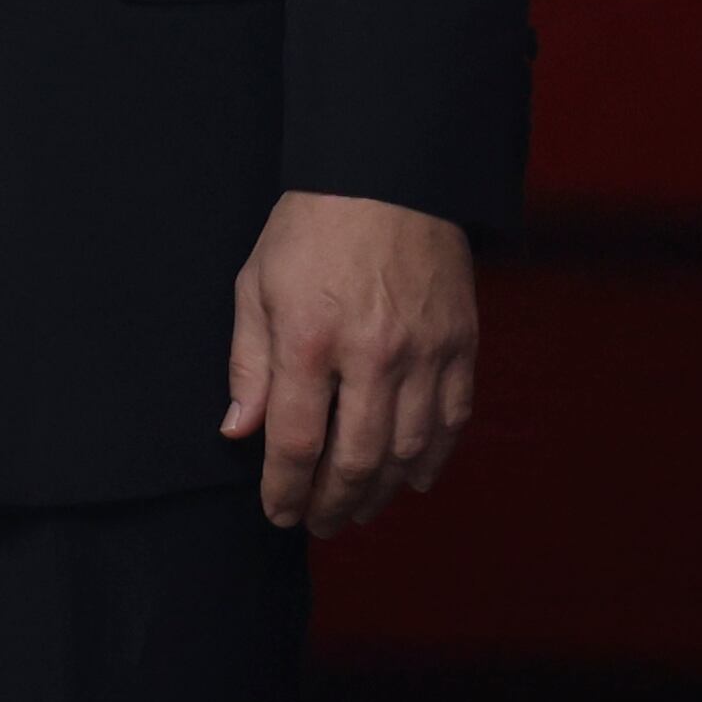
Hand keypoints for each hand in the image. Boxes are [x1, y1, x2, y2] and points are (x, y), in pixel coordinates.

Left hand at [224, 190, 478, 534]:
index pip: (296, 441)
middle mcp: (372, 356)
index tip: (278, 513)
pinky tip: (414, 480)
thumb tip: (240, 430)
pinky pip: (452, 422)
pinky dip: (433, 459)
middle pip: (356, 460)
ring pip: (408, 452)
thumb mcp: (256, 284)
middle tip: (319, 525)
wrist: (388, 177)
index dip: (285, 489)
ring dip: (382, 493)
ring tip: (358, 510)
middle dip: (333, 504)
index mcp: (310, 340)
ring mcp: (425, 354)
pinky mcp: (462, 346)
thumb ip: (249, 362)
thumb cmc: (310, 229)